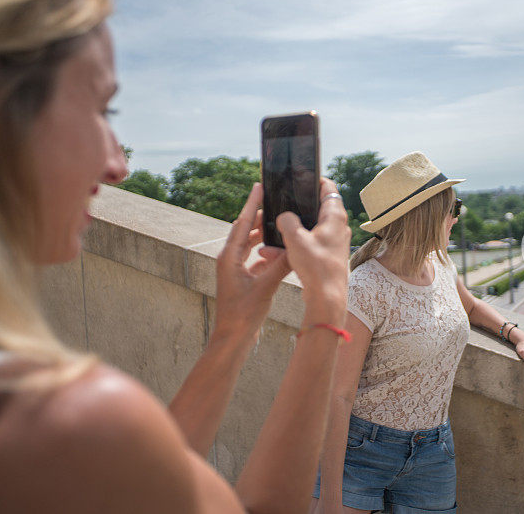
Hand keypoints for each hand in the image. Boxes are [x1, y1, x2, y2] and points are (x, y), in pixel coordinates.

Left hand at [214, 183, 290, 338]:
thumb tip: (295, 248)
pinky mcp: (242, 279)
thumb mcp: (265, 287)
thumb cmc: (243, 314)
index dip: (251, 204)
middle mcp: (229, 260)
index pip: (242, 223)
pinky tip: (280, 252)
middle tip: (274, 201)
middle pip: (245, 230)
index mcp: (229, 257)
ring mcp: (234, 270)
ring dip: (263, 235)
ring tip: (278, 223)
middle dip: (259, 216)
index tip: (259, 186)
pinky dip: (266, 253)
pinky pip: (255, 259)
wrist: (233, 337)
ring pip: (250, 245)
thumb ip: (280, 265)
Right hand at [266, 178, 350, 323]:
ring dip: (291, 231)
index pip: (328, 188)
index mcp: (335, 216)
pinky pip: (308, 245)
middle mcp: (338, 227)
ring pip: (310, 229)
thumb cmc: (316, 267)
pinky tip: (275, 253)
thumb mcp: (296, 238)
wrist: (327, 298)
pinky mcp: (327, 256)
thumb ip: (287, 221)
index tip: (301, 178)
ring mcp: (333, 242)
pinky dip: (294, 246)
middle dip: (297, 209)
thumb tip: (284, 216)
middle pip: (317, 208)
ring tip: (272, 235)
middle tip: (281, 206)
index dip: (315, 181)